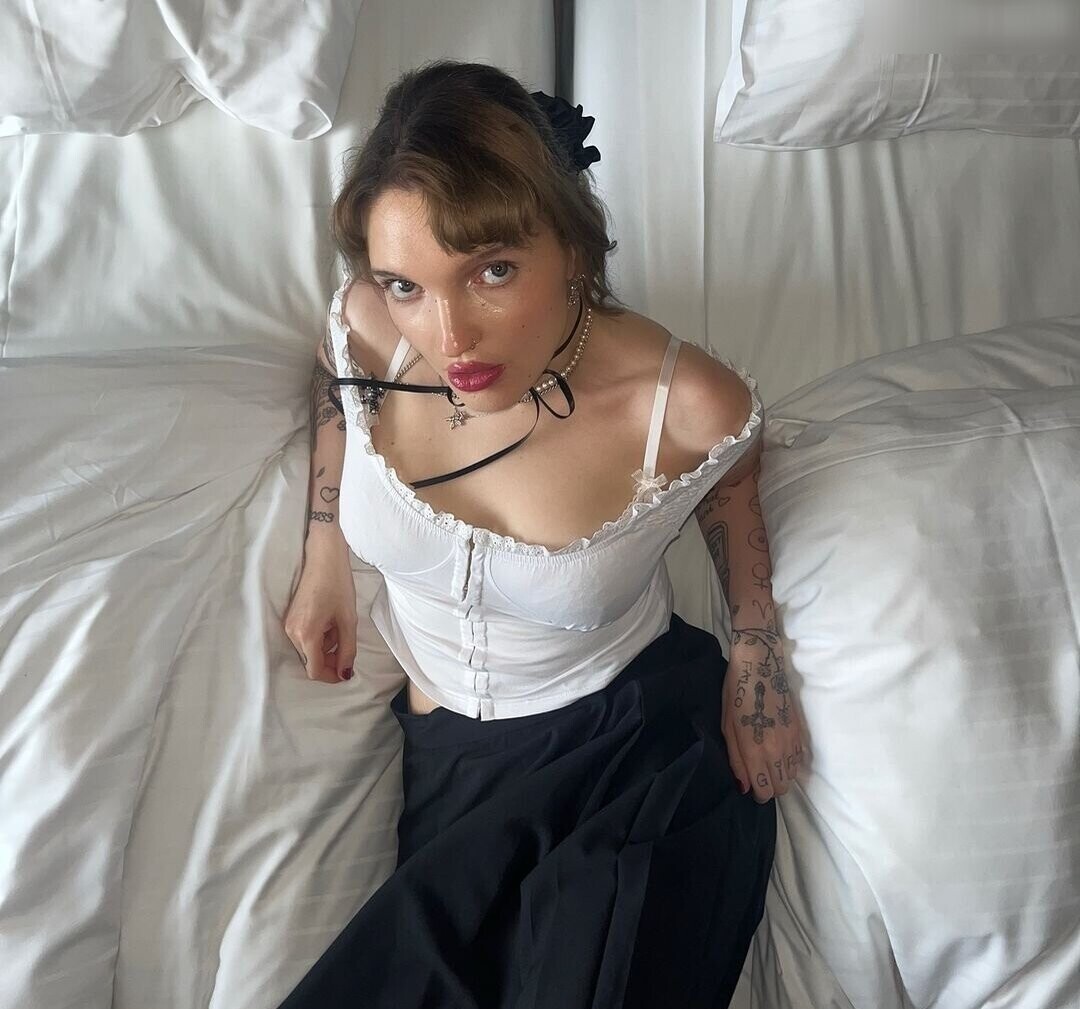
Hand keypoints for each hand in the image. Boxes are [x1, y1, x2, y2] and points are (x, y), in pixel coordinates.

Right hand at [284, 539, 357, 683]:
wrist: (323, 557)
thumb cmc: (337, 584)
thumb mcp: (348, 621)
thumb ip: (347, 650)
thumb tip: (345, 673)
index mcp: (306, 634)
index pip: (314, 670)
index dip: (331, 675)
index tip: (346, 670)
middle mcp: (292, 633)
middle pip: (311, 661)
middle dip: (330, 659)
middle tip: (346, 642)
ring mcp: (288, 625)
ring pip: (308, 650)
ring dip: (325, 646)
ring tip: (338, 625)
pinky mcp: (289, 618)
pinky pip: (304, 638)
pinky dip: (318, 637)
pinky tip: (329, 621)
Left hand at [721, 627, 807, 802]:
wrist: (761, 666)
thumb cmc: (737, 694)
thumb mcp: (727, 726)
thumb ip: (736, 759)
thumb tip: (744, 786)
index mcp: (755, 749)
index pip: (765, 790)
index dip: (757, 793)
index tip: (751, 786)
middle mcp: (777, 750)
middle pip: (781, 788)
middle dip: (770, 787)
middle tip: (759, 774)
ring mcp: (791, 741)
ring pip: (792, 777)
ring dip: (780, 776)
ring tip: (767, 762)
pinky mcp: (800, 732)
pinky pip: (798, 761)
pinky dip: (790, 763)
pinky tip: (778, 752)